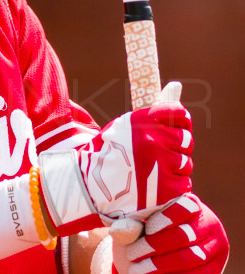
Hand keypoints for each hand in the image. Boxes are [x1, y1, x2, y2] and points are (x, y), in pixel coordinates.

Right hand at [38, 83, 192, 234]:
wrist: (89, 184)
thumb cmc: (108, 153)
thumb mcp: (124, 127)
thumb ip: (151, 114)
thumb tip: (177, 85)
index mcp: (143, 121)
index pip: (178, 113)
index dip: (181, 122)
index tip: (178, 129)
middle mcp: (153, 140)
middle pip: (185, 140)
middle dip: (177, 148)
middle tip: (161, 156)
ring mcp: (160, 165)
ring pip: (185, 163)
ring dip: (175, 168)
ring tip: (155, 172)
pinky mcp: (165, 189)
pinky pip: (184, 183)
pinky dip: (174, 186)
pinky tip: (158, 186)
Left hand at [111, 194, 228, 273]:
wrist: (155, 268)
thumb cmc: (144, 240)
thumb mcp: (133, 231)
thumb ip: (127, 227)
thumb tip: (119, 230)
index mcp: (191, 205)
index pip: (183, 208)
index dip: (163, 219)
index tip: (145, 230)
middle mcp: (208, 224)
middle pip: (182, 236)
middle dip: (153, 247)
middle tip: (131, 255)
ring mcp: (214, 250)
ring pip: (188, 259)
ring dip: (157, 267)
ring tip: (134, 271)